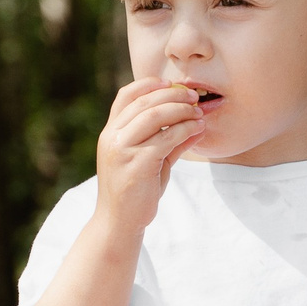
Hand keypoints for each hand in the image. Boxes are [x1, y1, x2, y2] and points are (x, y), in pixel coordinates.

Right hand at [92, 77, 203, 234]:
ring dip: (181, 110)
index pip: (126, 96)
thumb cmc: (134, 191)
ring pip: (156, 116)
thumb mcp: (150, 161)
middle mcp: (112, 138)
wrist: (119, 222)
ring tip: (197, 112)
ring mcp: (122, 150)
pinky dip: (185, 130)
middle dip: (172, 94)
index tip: (171, 83)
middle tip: (193, 97)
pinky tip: (196, 129)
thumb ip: (169, 141)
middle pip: (144, 102)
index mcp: (110, 133)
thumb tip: (197, 124)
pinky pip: (166, 138)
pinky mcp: (137, 164)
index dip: (148, 84)